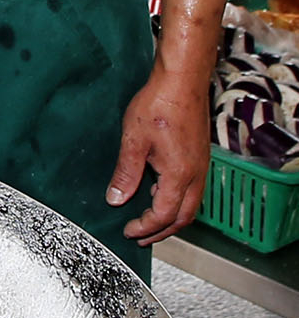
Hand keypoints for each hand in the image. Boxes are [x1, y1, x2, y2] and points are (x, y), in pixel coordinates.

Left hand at [105, 71, 211, 245]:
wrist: (182, 80)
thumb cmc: (160, 104)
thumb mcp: (133, 141)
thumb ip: (125, 174)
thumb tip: (116, 198)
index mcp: (179, 174)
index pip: (164, 215)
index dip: (146, 227)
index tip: (129, 231)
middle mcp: (196, 174)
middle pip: (183, 217)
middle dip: (162, 231)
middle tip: (141, 236)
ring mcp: (201, 165)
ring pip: (191, 204)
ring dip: (171, 216)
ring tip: (149, 219)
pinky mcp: (200, 156)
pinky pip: (193, 189)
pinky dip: (177, 199)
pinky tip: (159, 191)